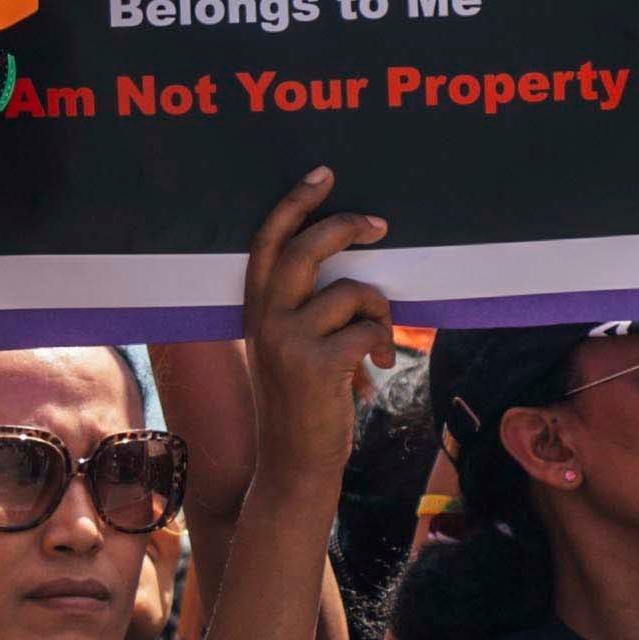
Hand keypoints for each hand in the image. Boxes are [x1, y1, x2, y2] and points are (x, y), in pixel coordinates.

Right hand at [231, 169, 398, 469]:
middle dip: (347, 227)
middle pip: (308, 248)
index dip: (295, 203)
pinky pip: (369, 329)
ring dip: (379, 311)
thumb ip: (302, 309)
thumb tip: (348, 268)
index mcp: (255, 309)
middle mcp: (265, 318)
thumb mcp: (287, 348)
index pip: (269, 241)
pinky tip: (376, 368)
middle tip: (380, 224)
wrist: (293, 465)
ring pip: (351, 291)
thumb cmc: (301, 403)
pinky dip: (383, 343)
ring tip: (378, 341)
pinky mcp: (315, 365)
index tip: (324, 174)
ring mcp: (287, 340)